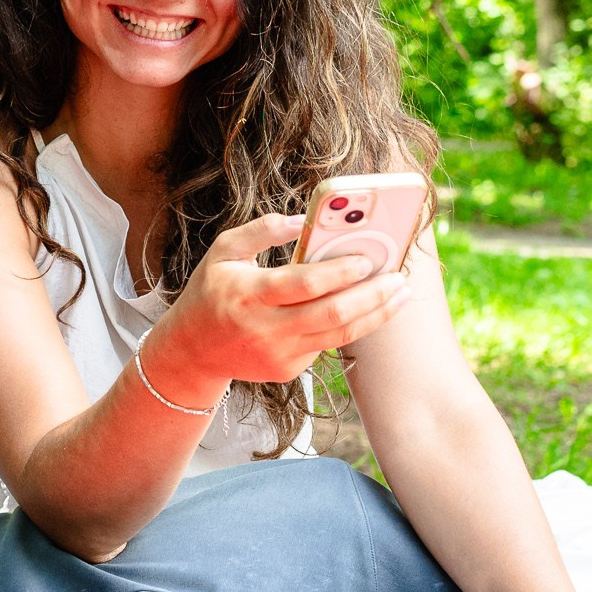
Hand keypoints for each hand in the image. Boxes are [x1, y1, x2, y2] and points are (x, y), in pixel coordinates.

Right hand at [147, 214, 413, 397]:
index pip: (303, 284)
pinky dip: (350, 325)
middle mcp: (265, 329)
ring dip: (375, 314)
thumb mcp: (224, 251)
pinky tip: (369, 308)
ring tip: (400, 294)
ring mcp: (278, 354)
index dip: (339, 272)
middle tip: (398, 277)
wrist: (191, 351)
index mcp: (248, 294)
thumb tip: (303, 220)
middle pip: (331, 315)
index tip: (367, 258)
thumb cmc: (211, 291)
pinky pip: (326, 346)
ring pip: (338, 336)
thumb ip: (261, 230)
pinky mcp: (287, 370)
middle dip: (371, 296)